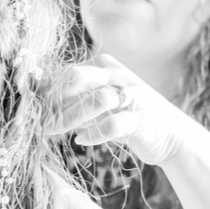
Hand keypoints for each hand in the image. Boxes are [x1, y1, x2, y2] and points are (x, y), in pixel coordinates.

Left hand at [47, 54, 202, 165]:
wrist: (172, 137)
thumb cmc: (129, 119)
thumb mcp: (101, 105)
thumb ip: (76, 98)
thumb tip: (38, 97)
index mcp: (106, 68)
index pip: (67, 71)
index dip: (48, 91)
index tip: (37, 109)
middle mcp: (119, 77)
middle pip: (77, 76)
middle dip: (55, 99)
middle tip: (43, 120)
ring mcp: (133, 97)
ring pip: (94, 99)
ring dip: (69, 118)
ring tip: (56, 131)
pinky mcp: (141, 120)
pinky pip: (113, 124)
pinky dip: (94, 133)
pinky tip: (82, 140)